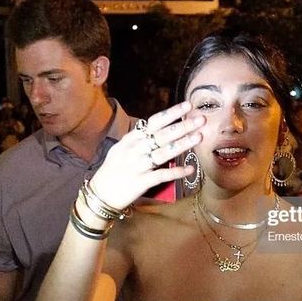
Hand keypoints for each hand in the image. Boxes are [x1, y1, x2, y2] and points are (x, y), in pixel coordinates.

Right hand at [89, 101, 204, 209]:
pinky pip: (161, 175)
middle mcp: (134, 150)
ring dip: (183, 144)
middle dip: (183, 126)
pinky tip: (190, 169)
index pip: (153, 123)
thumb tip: (160, 129)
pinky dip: (176, 172)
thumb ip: (139, 139)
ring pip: (163, 153)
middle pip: (162, 135)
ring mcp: (137, 166)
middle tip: (201, 119)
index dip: (171, 113)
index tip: (187, 106)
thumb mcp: (122, 149)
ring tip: (199, 137)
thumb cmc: (114, 170)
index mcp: (130, 140)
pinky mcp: (141, 182)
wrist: (100, 194)